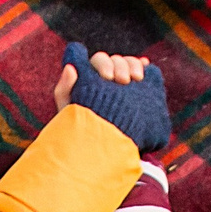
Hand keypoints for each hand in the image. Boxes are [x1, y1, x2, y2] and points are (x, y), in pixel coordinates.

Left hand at [52, 42, 172, 152]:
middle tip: (124, 81)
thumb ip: (64, 90)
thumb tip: (70, 66)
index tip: (108, 77)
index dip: (105, 64)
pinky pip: (142, 74)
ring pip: (130, 64)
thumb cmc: (80, 132)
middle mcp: (107, 77)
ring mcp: (122, 84)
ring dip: (134, 66)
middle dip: (122, 66)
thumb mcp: (69, 113)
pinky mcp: (136, 92)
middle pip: (117, 61)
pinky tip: (147, 71)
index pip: (99, 61)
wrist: (100, 150)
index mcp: (91, 77)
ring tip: (137, 79)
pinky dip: (145, 69)